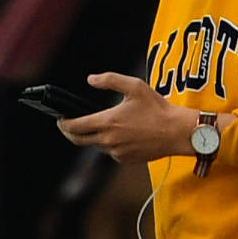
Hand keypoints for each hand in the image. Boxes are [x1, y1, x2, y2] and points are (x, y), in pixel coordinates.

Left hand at [61, 71, 203, 168]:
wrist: (177, 132)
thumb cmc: (158, 108)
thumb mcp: (135, 86)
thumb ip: (109, 80)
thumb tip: (90, 79)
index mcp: (107, 122)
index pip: (74, 126)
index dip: (63, 123)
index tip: (60, 118)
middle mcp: (108, 140)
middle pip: (78, 140)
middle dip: (69, 132)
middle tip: (69, 125)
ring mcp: (116, 152)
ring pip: (95, 145)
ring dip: (92, 137)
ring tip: (100, 125)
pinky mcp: (125, 159)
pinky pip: (110, 152)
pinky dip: (109, 143)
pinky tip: (120, 134)